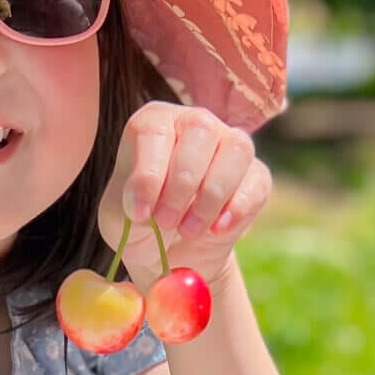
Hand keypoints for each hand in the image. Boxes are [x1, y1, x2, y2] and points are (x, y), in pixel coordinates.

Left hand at [97, 103, 272, 289]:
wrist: (172, 252)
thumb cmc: (142, 225)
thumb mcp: (119, 219)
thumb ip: (127, 207)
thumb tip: (145, 210)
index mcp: (154, 123)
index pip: (153, 130)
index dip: (148, 173)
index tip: (140, 213)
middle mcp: (195, 123)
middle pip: (200, 130)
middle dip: (181, 185)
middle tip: (166, 222)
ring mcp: (230, 144)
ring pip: (235, 149)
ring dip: (210, 197)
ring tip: (189, 229)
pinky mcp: (255, 175)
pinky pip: (256, 181)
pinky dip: (237, 209)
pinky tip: (216, 229)